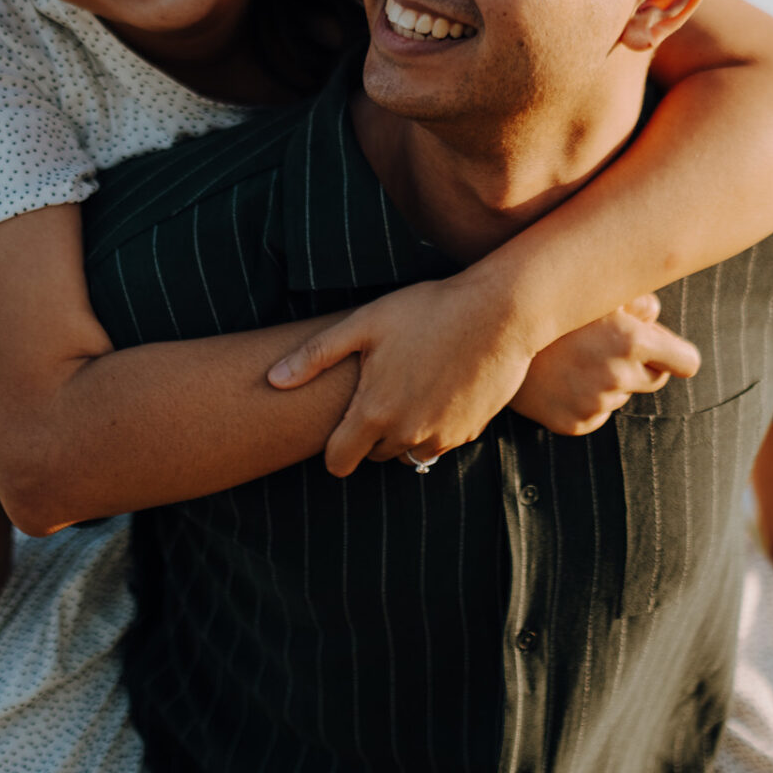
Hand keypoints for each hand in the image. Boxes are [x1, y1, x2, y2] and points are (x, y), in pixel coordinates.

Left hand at [267, 276, 546, 476]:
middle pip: (373, 455)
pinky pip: (440, 442)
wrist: (499, 313)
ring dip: (402, 432)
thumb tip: (273, 380)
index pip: (338, 462)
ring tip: (409, 386)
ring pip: (408, 453)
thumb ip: (315, 355)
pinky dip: (434, 425)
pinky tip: (439, 387)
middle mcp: (407, 434)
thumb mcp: (365, 323)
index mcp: (374, 412)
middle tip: (378, 391)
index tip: (337, 430)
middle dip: (369, 433)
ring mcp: (442, 437)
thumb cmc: (428, 310)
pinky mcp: (470, 433)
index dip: (332, 449)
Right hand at [509, 298, 697, 435]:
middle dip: (642, 365)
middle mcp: (617, 375)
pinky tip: (562, 380)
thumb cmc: (550, 307)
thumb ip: (637, 301)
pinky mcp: (575, 423)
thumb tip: (654, 315)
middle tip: (610, 346)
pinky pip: (596, 414)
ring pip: (621, 395)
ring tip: (574, 358)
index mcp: (631, 339)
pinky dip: (585, 400)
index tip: (671, 354)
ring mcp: (595, 403)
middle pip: (655, 380)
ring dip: (609, 381)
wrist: (492, 338)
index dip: (679, 356)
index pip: (686, 363)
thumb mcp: (596, 291)